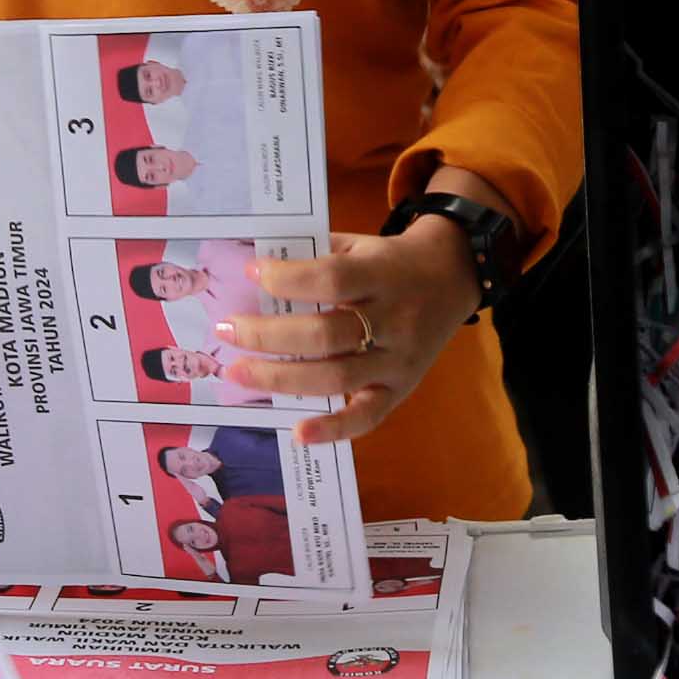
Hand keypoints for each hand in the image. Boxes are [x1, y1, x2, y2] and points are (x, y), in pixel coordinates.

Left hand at [225, 223, 483, 446]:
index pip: (331, 279)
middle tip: (226, 329)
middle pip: (325, 334)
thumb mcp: (360, 245)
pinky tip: (298, 433)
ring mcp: (398, 361)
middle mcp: (393, 321)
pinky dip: (333, 429)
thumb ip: (317, 257)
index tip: (252, 273)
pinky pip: (367, 417)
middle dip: (268, 335)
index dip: (289, 279)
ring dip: (280, 378)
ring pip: (337, 377)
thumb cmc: (391, 261)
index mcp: (382, 276)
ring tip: (237, 371)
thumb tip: (255, 271)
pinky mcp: (401, 391)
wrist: (452, 276)